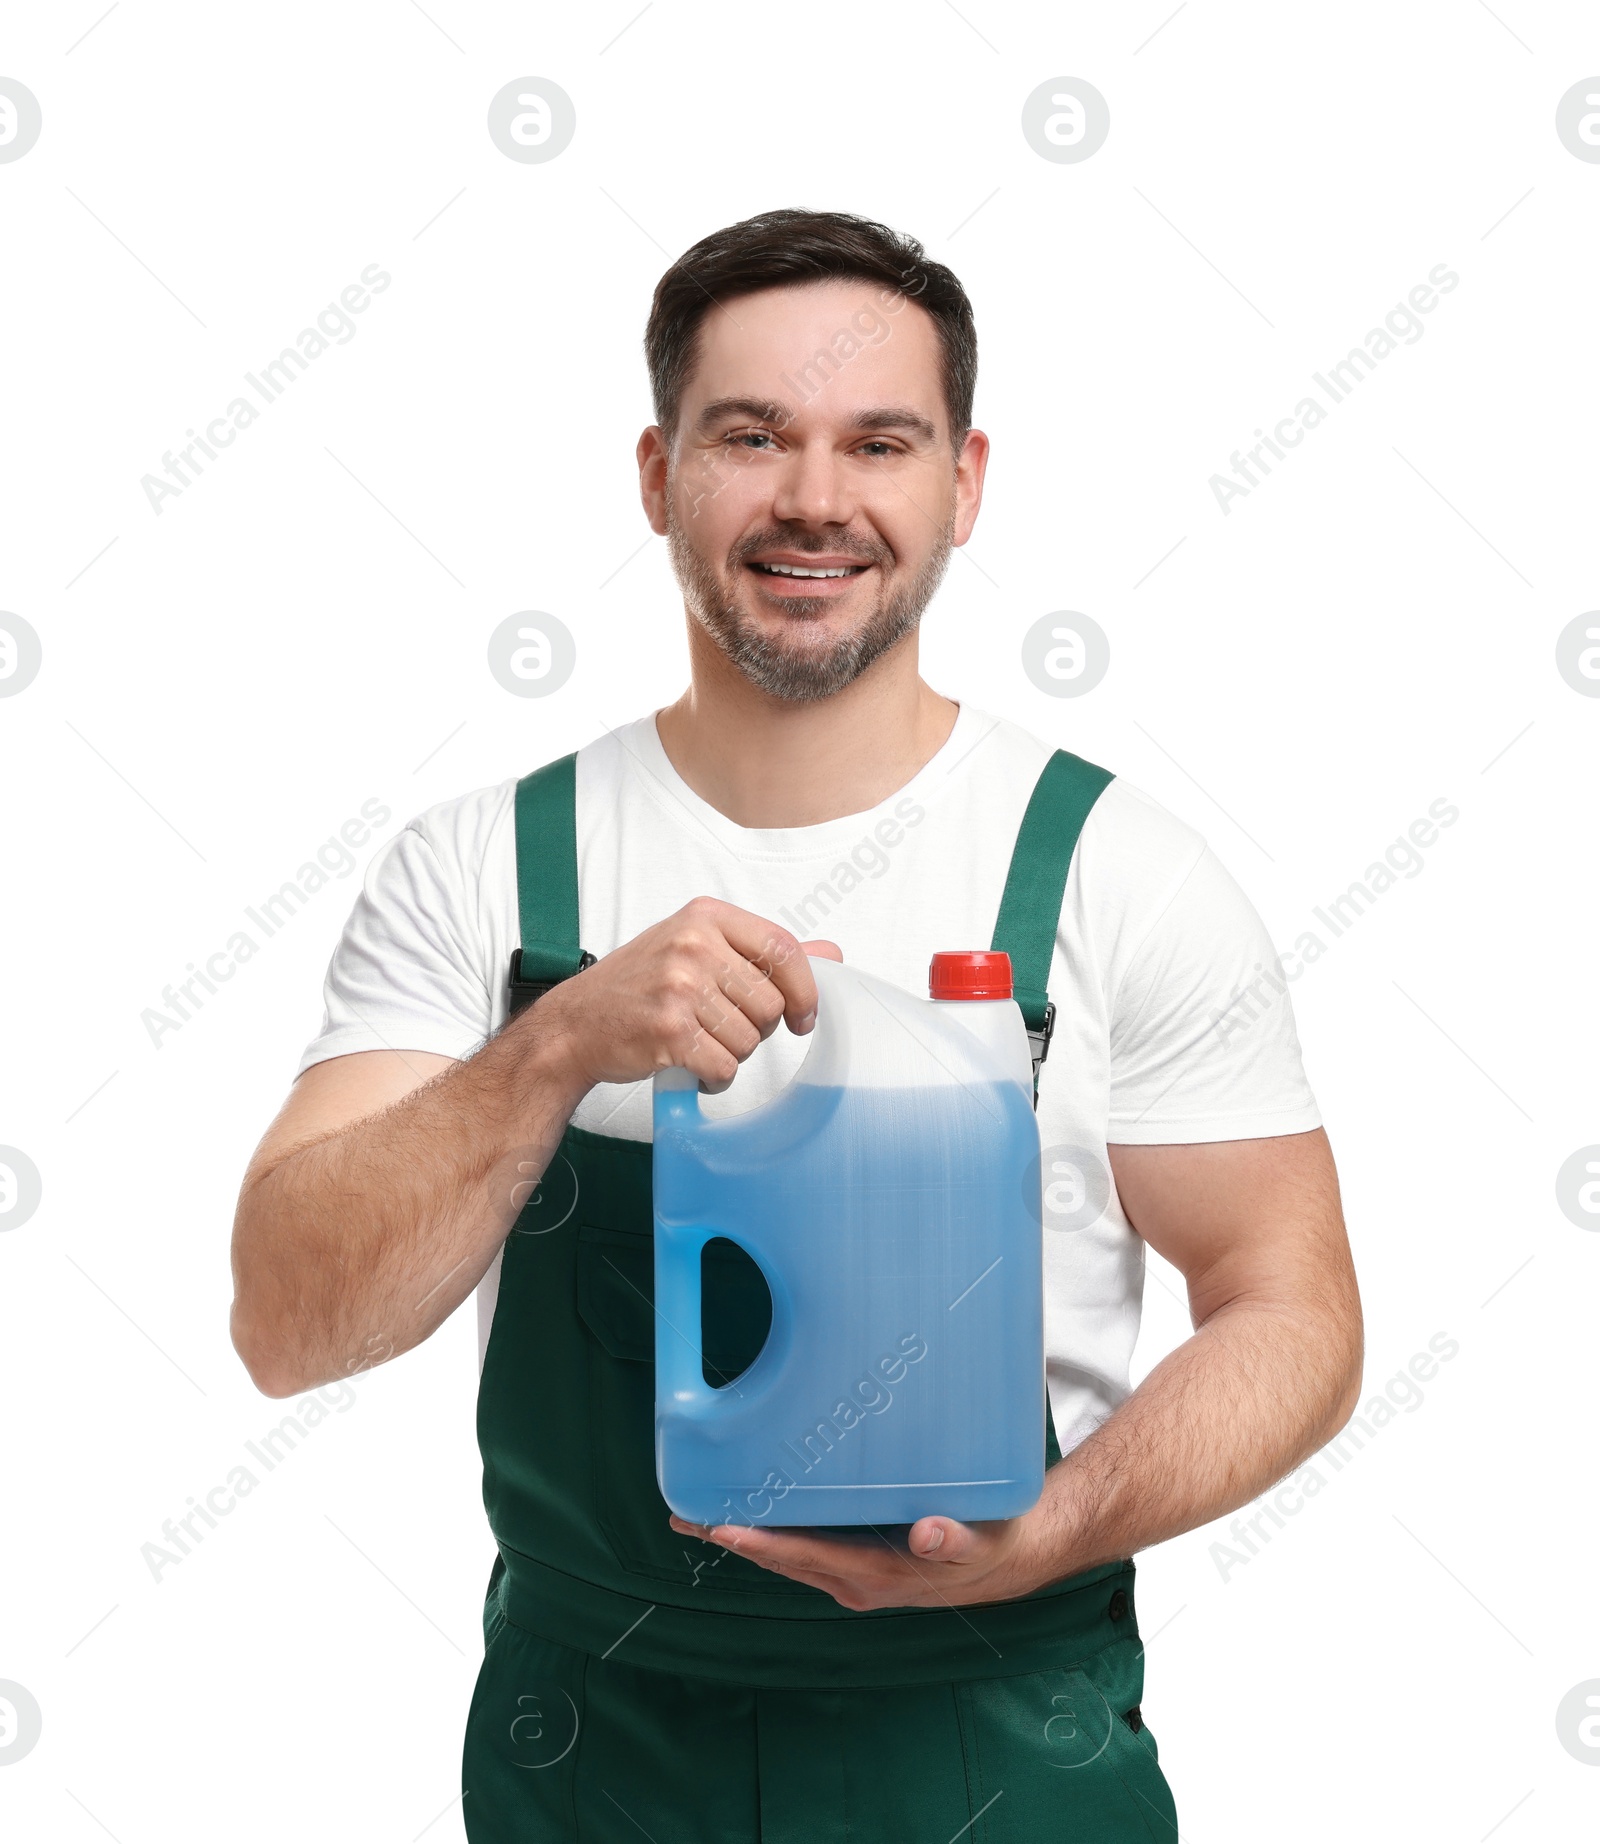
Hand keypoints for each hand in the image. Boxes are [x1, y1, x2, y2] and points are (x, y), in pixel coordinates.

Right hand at [531, 897, 841, 1095]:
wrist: (576, 1024)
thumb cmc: (640, 986)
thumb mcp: (698, 948)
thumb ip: (764, 952)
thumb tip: (831, 952)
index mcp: (705, 917)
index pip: (783, 949)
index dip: (804, 990)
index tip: (803, 1017)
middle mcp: (692, 946)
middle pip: (770, 1003)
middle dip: (756, 1028)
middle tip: (720, 1027)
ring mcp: (679, 988)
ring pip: (749, 1039)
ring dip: (732, 1053)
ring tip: (699, 1042)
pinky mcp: (669, 1031)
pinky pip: (724, 1067)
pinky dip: (715, 1077)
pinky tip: (693, 1065)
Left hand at [667, 1509, 1048, 1609]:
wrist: (1009, 1559)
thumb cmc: (990, 1545)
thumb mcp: (976, 1542)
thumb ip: (949, 1538)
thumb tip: (924, 1533)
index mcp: (874, 1575)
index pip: (803, 1556)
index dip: (759, 1542)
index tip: (719, 1526)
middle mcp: (854, 1581)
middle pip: (781, 1557)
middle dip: (733, 1537)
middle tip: (685, 1513)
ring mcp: (854, 1574)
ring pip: (788, 1554)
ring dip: (746, 1536)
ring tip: (702, 1513)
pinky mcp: (859, 1561)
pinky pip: (805, 1548)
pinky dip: (775, 1532)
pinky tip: (758, 1511)